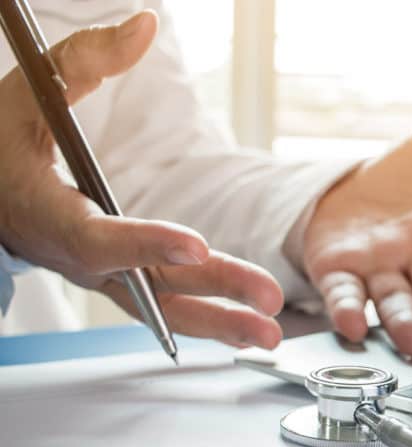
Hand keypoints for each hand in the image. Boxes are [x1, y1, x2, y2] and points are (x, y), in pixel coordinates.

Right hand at [0, 12, 282, 347]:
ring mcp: (102, 278)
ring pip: (162, 309)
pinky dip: (209, 320)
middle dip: (212, 295)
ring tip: (270, 334)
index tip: (197, 246)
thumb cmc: (3, 143)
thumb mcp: (31, 92)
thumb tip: (143, 25)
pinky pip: (166, 308)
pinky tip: (251, 328)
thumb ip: (87, 58)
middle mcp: (79, 258)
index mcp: (48, 213)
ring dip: (220, 323)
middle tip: (266, 304)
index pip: (100, 237)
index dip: (146, 244)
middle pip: (150, 285)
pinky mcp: (121, 283)